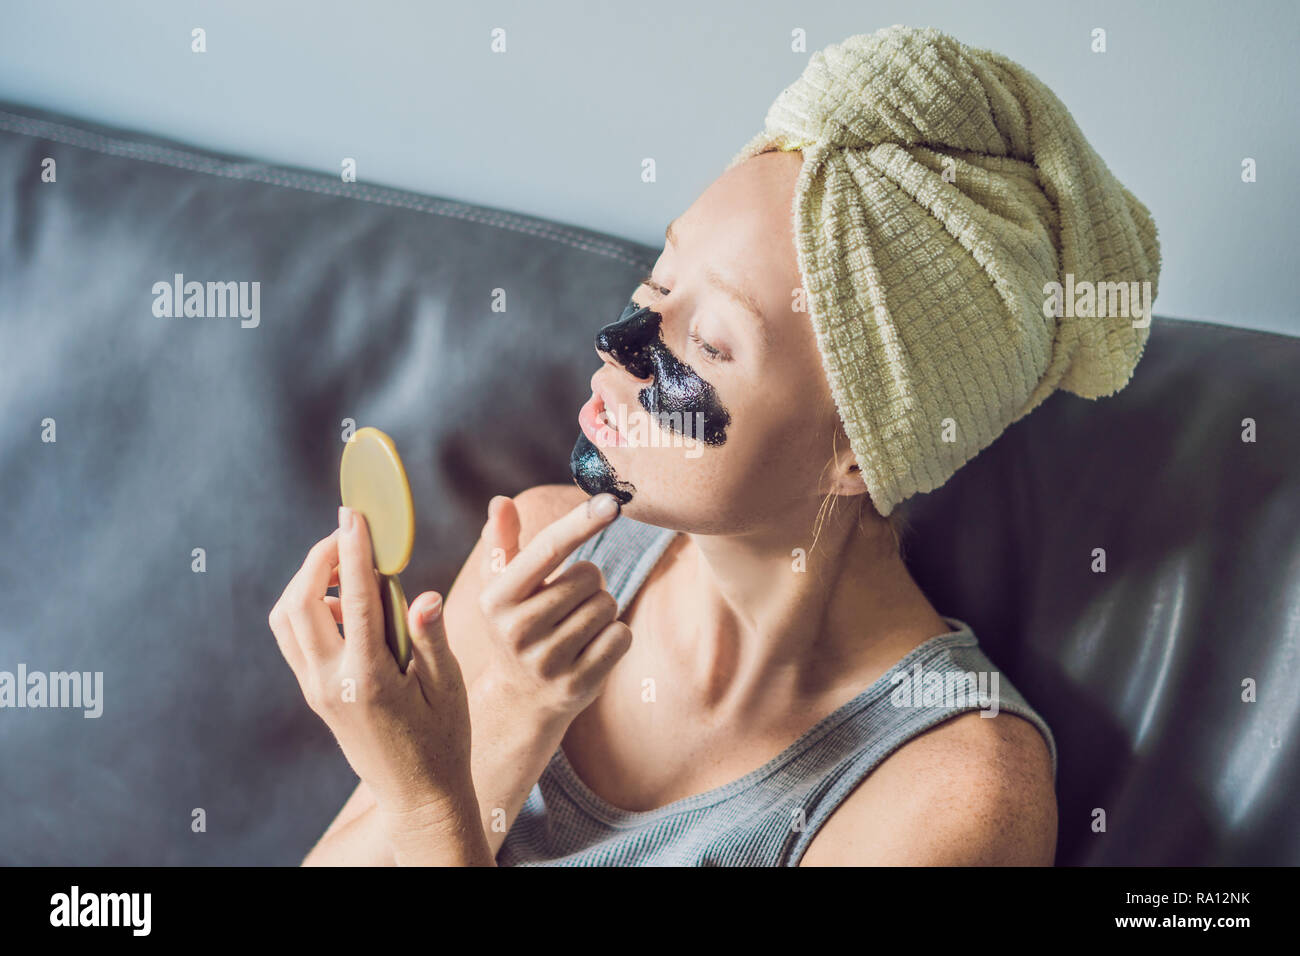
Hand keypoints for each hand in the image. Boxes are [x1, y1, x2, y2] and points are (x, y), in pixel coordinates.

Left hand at [268, 506, 479, 831]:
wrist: (419, 795)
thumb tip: (422, 595)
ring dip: (307, 582)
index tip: (353, 516)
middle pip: (299, 602)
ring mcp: (316, 690)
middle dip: (318, 559)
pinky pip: (293, 638)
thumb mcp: (448, 687)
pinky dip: (307, 608)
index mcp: (369, 678)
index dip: (352, 551)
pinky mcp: (314, 694)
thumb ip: (430, 637)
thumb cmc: (444, 738)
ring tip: (346, 568)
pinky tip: (345, 605)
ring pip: (286, 620)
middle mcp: (331, 682)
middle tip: (349, 535)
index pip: (354, 599)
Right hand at [473, 492, 629, 729]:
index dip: (582, 522)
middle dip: (589, 582)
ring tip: (576, 626)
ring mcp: (547, 661)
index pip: (548, 549)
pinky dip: (615, 635)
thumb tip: (500, 502)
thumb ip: (501, 542)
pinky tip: (591, 647)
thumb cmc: (515, 626)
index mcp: (496, 599)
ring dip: (601, 609)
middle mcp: (517, 630)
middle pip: (589, 575)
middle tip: (568, 602)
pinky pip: (621, 636)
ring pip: (607, 605)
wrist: (520, 700)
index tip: (612, 502)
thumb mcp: (499, 587)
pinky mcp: (578, 684)